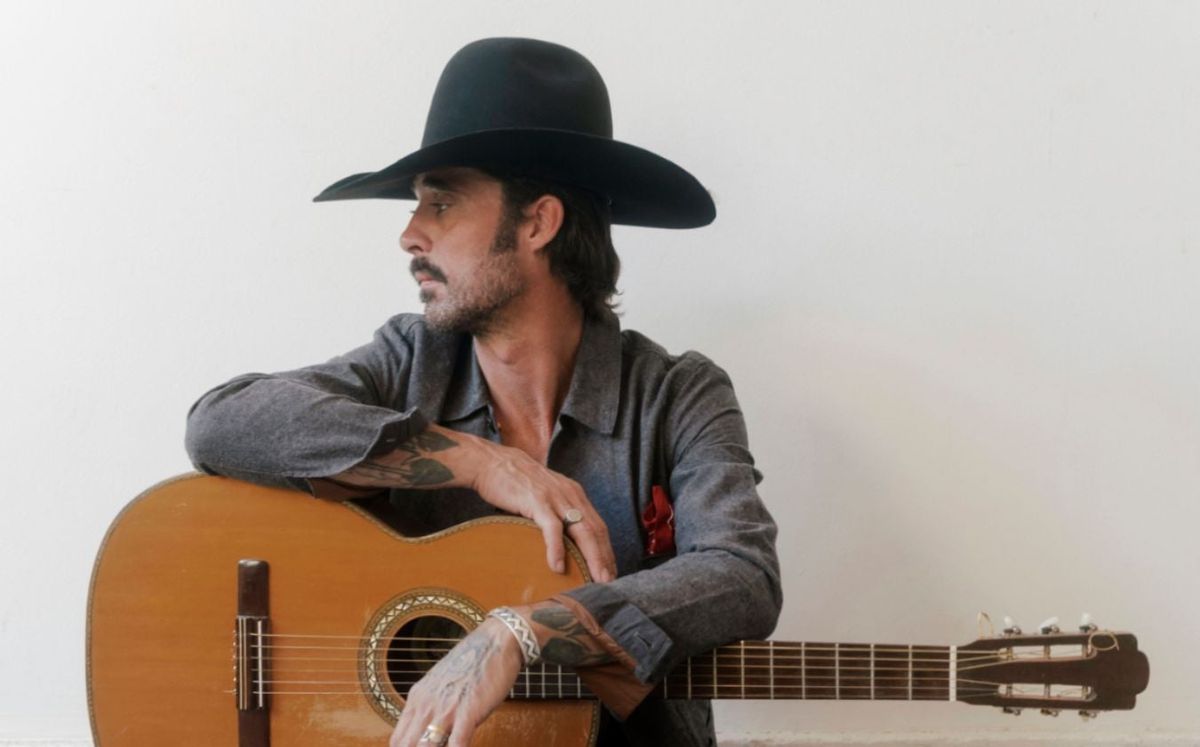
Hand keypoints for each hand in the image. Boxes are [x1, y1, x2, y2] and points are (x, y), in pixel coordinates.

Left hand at [389, 618, 522, 746]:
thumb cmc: (472, 662)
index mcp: (417, 698)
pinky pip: (456, 745)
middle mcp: (427, 705)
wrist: (495, 642)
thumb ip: (432, 707)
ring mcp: (446, 710)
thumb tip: (430, 731)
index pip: (398, 740)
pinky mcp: (468, 713)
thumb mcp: (440, 684)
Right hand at [470, 441, 615, 582]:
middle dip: (604, 558)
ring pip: (582, 531)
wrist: (493, 461)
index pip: (599, 526)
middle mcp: (570, 496)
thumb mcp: (545, 495)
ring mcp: (555, 498)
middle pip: (596, 531)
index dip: (606, 550)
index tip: (610, 571)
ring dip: (591, 558)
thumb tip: (561, 541)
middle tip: (609, 582)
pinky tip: (558, 566)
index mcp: (574, 495)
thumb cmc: (516, 482)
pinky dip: (557, 549)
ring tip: (594, 580)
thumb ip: (556, 513)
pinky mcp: (537, 501)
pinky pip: (552, 528)